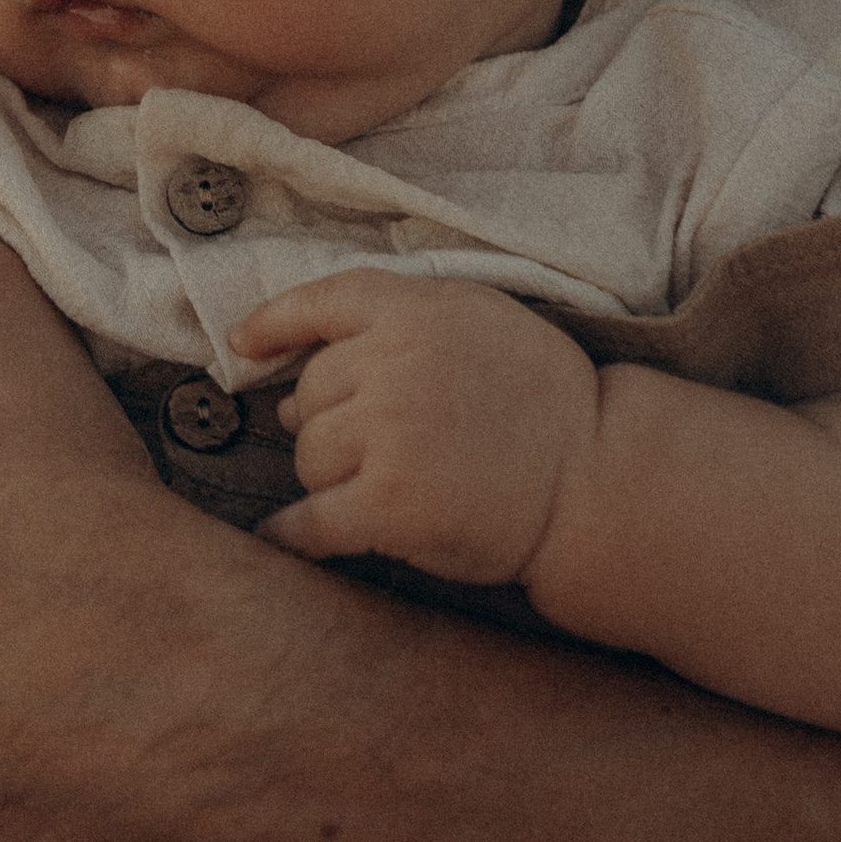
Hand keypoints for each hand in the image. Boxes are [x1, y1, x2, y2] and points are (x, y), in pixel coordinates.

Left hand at [233, 272, 600, 587]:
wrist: (599, 479)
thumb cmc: (546, 405)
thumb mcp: (483, 322)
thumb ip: (404, 320)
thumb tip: (299, 360)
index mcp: (420, 311)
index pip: (323, 302)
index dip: (274, 322)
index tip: (241, 344)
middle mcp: (396, 364)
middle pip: (311, 393)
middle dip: (333, 423)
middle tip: (387, 449)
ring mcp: (391, 433)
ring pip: (310, 456)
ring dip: (332, 477)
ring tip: (391, 487)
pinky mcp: (391, 503)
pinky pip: (312, 520)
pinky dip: (291, 534)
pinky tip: (282, 539)